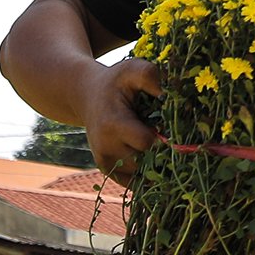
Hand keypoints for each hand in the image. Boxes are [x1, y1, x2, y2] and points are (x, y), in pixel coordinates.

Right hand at [82, 58, 163, 179]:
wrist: (87, 97)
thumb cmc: (116, 82)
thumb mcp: (130, 70)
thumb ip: (148, 74)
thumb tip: (166, 93)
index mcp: (112, 125)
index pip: (145, 142)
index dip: (160, 134)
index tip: (163, 122)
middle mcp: (106, 149)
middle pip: (146, 162)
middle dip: (159, 150)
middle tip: (161, 133)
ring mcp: (105, 164)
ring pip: (142, 175)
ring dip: (154, 163)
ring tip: (153, 142)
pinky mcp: (107, 172)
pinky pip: (135, 183)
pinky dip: (146, 174)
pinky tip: (150, 156)